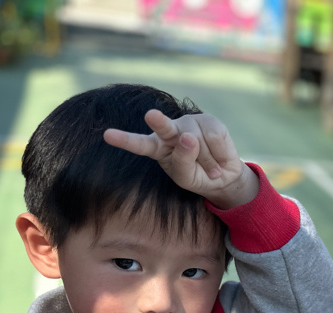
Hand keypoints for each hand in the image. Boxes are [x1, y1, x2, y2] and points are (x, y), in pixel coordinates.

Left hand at [103, 109, 258, 209]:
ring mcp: (189, 122)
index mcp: (157, 146)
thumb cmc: (198, 176)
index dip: (125, 140)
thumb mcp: (186, 177)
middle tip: (151, 115)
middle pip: (163, 126)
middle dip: (159, 121)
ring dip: (208, 161)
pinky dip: (219, 154)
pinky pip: (214, 138)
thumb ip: (183, 161)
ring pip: (198, 142)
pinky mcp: (209, 120)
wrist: (224, 175)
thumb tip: (189, 137)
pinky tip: (219, 158)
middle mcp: (171, 130)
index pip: (140, 144)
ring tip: (211, 168)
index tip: (108, 135)